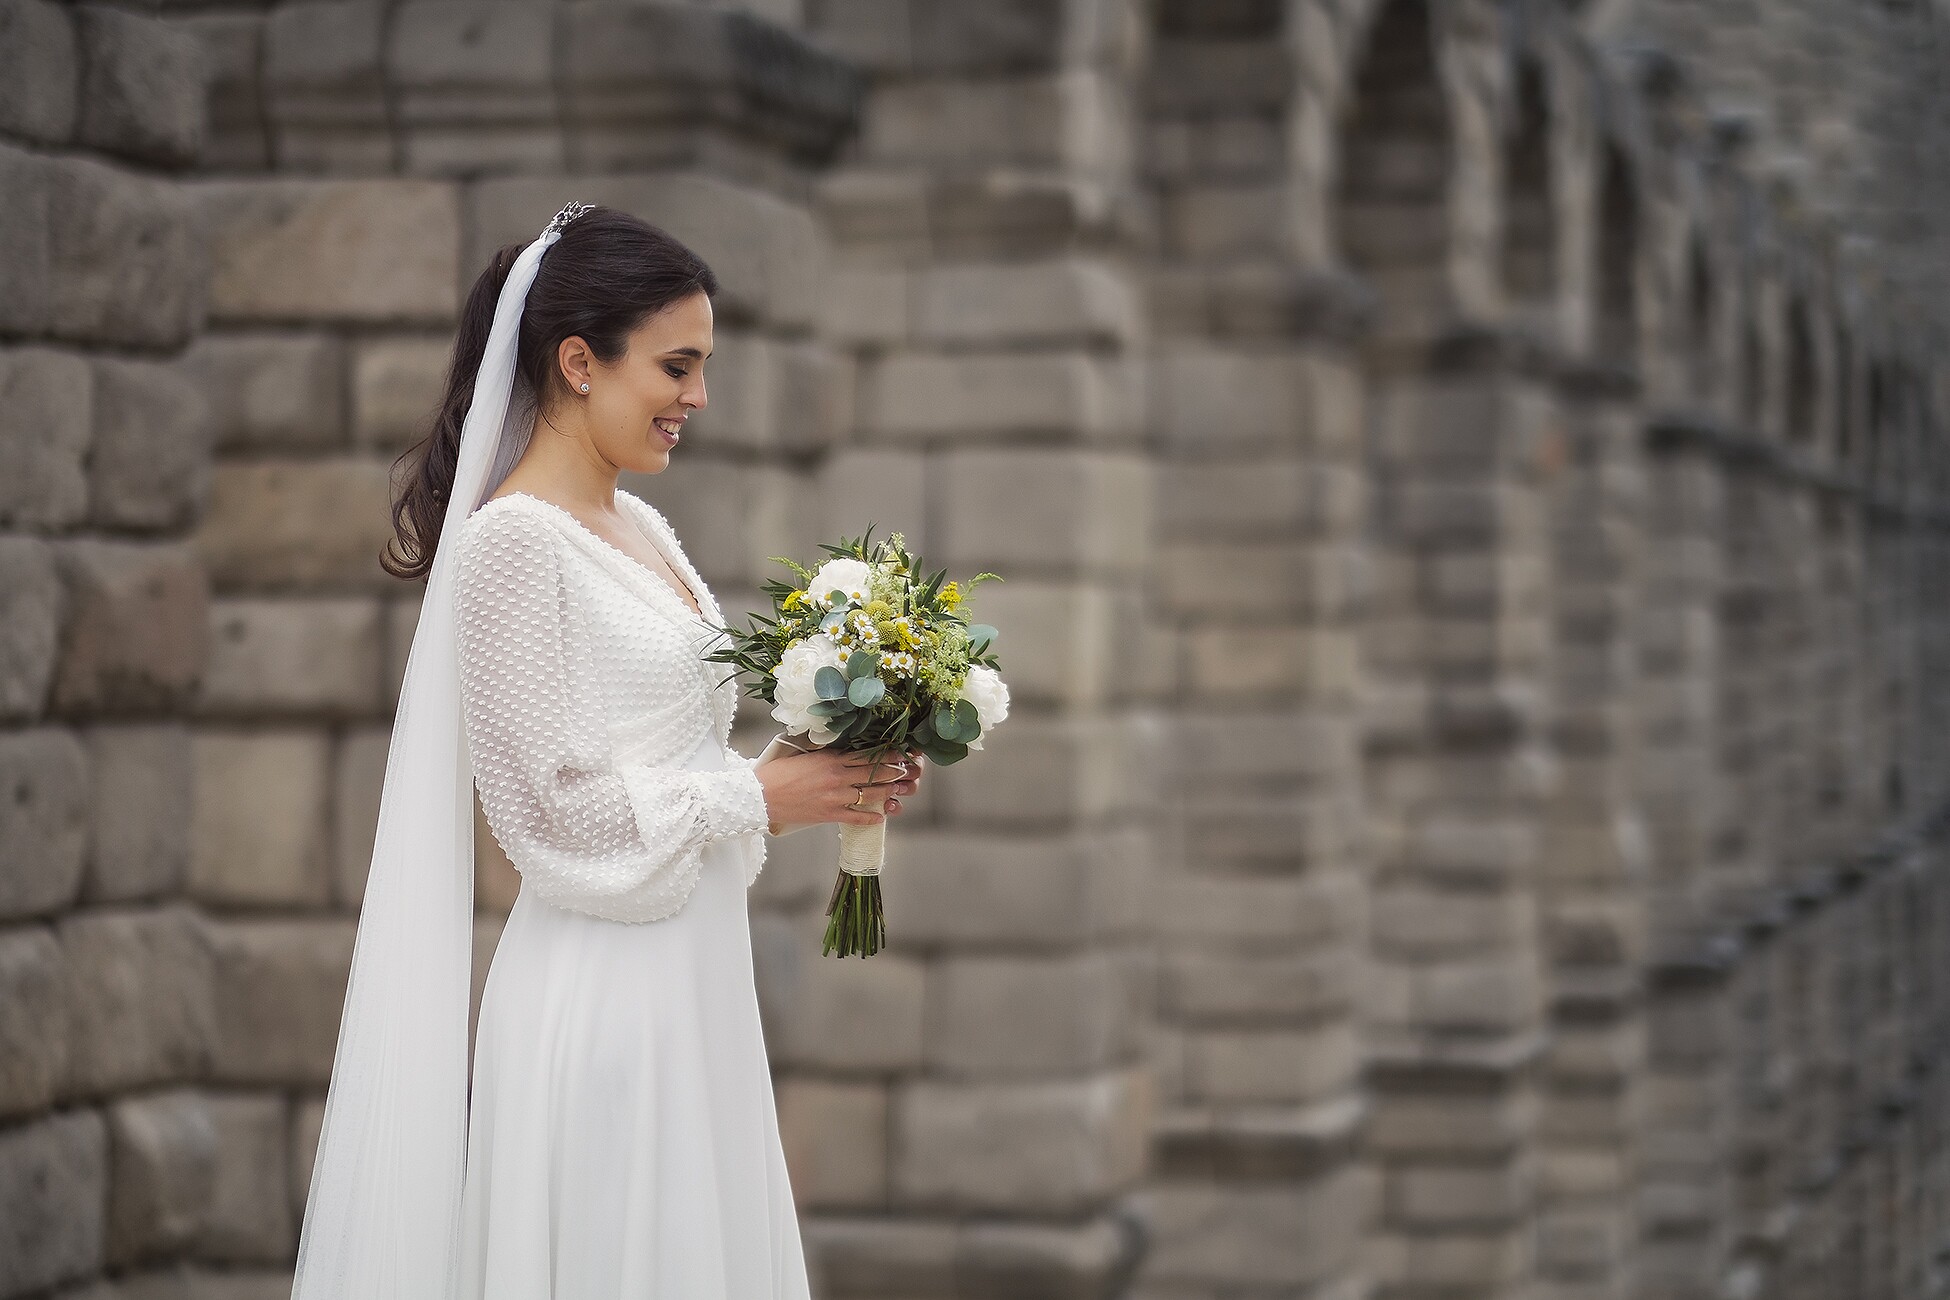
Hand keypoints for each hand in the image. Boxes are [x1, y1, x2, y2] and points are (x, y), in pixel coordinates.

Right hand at [754, 744, 923, 827]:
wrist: (759, 796)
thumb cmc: (777, 773)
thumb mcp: (804, 755)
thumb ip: (825, 753)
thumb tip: (842, 750)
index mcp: (830, 758)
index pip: (866, 754)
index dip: (887, 754)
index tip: (902, 752)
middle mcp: (836, 777)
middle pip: (874, 773)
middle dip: (895, 771)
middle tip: (910, 771)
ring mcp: (834, 797)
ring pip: (870, 794)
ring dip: (889, 792)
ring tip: (902, 790)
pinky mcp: (828, 814)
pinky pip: (855, 816)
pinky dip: (870, 817)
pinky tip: (881, 816)